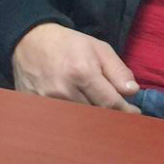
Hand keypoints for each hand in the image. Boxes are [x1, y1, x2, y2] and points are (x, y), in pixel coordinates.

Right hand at [10, 23, 140, 112]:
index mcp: (82, 73)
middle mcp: (64, 90)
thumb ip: (118, 71)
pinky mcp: (37, 107)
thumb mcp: (99, 48)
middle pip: (96, 115)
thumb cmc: (69, 44)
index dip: (126, 111)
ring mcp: (48, 102)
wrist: (29, 41)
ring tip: (100, 111)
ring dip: (93, 119)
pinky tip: (79, 111)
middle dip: (111, 116)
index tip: (134, 113)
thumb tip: (132, 92)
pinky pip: (61, 121)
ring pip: (80, 121)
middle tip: (120, 114)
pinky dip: (73, 120)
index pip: (110, 103)